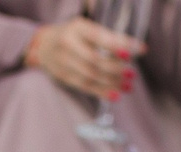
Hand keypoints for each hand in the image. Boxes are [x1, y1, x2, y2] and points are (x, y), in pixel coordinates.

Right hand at [25, 11, 141, 102]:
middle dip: (116, 68)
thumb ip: (106, 37)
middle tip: (132, 73)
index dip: (119, 46)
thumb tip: (132, 48)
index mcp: (78, 27)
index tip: (137, 52)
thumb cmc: (73, 35)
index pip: (101, 37)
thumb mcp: (87, 28)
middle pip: (95, 60)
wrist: (43, 45)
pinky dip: (101, 92)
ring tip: (128, 86)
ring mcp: (64, 61)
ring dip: (112, 82)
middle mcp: (68, 43)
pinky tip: (115, 95)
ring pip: (91, 75)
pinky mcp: (64, 76)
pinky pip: (85, 86)